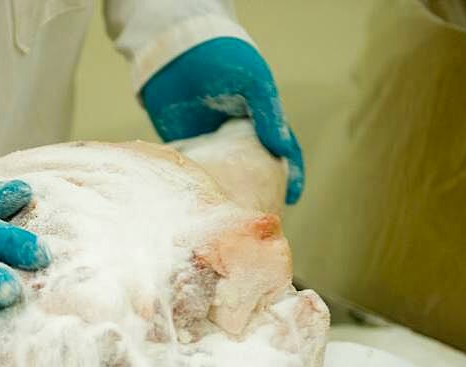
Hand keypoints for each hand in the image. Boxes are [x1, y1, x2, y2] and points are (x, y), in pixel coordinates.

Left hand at [142, 37, 303, 203]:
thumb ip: (268, 113)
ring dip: (227, 195)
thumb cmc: (221, 58)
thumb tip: (282, 151)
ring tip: (229, 218)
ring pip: (224, 176)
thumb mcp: (253, 81)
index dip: (289, 174)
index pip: (281, 151)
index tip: (290, 198)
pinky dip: (196, 186)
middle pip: (253, 170)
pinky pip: (194, 170)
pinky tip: (198, 204)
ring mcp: (210, 141)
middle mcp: (237, 134)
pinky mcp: (184, 145)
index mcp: (260, 119)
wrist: (174, 49)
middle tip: (258, 216)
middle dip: (258, 193)